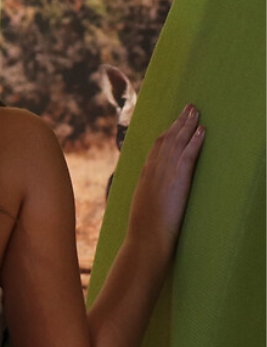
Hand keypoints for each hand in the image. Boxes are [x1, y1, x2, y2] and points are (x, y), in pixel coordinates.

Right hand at [127, 104, 205, 257]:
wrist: (146, 239)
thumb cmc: (144, 231)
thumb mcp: (144, 208)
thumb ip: (149, 197)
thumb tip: (152, 198)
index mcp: (144, 176)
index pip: (156, 148)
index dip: (166, 133)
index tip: (175, 123)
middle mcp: (153, 170)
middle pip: (166, 139)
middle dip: (178, 122)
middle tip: (189, 107)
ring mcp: (164, 174)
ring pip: (177, 143)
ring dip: (188, 125)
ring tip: (196, 111)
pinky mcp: (177, 180)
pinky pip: (187, 155)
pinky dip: (195, 141)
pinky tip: (202, 130)